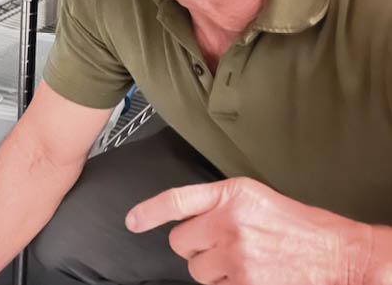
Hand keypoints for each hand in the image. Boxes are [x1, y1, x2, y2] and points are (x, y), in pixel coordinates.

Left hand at [125, 177, 375, 284]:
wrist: (337, 252)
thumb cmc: (295, 224)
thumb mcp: (255, 197)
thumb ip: (217, 203)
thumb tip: (183, 217)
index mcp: (232, 194)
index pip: (177, 200)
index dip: (149, 212)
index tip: (132, 221)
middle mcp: (230, 221)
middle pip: (180, 242)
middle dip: (194, 247)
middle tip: (219, 246)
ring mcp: (237, 254)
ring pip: (196, 269)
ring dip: (211, 269)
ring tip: (241, 261)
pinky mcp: (245, 282)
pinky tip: (251, 274)